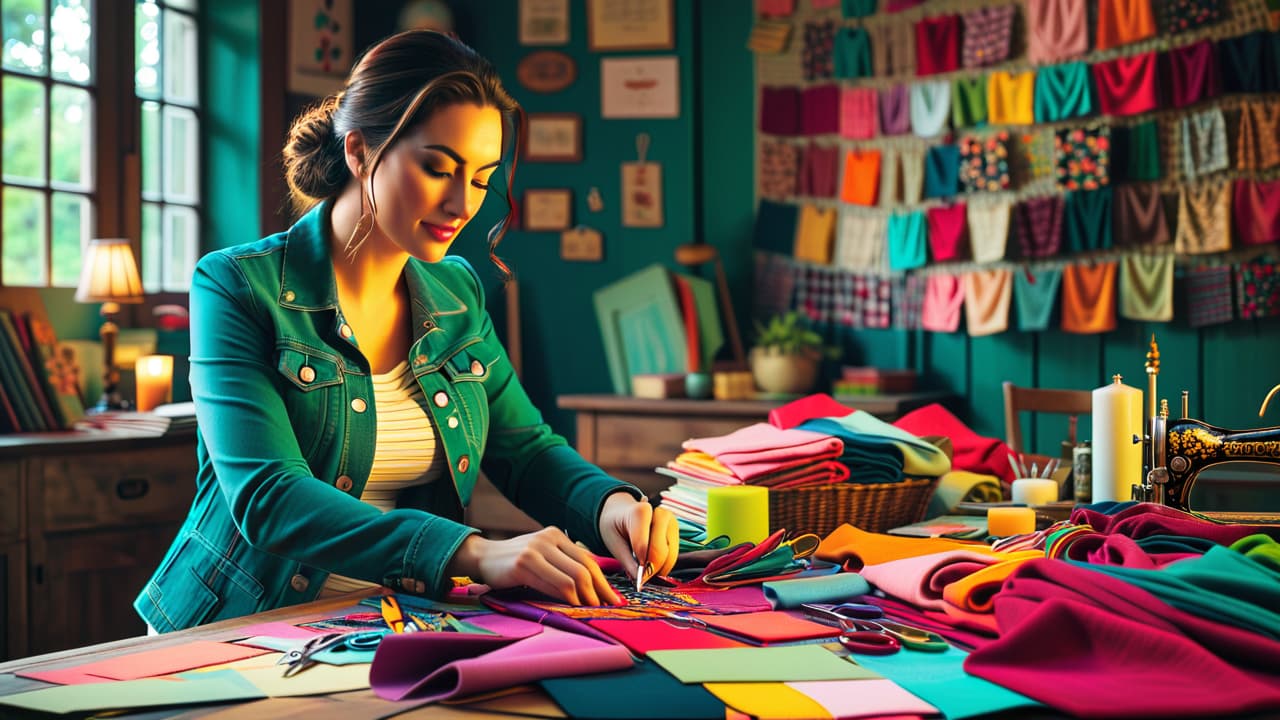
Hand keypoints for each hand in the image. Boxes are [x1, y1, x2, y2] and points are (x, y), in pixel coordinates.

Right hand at [446, 527, 621, 605]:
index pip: (588, 560)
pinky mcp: (523, 564)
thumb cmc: (515, 562)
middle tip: (606, 609)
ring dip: (585, 598)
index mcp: (556, 535)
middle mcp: (548, 539)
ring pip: (572, 577)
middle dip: (598, 592)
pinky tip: (571, 607)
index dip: (603, 582)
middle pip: (584, 569)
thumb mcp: (542, 556)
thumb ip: (563, 564)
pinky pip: (554, 584)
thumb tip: (593, 586)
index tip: (613, 599)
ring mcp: (535, 550)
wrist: (483, 557)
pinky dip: (566, 598)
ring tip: (590, 611)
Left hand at [598, 492, 678, 585]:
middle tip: (641, 580)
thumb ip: (628, 563)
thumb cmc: (615, 526)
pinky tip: (652, 565)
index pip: (644, 546)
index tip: (637, 581)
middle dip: (651, 569)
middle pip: (661, 551)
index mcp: (641, 511)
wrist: (622, 512)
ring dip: (659, 569)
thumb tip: (641, 581)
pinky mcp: (676, 531)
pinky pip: (673, 555)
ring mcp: (671, 522)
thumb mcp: (614, 544)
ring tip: (645, 572)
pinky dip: (664, 565)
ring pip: (670, 555)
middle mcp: (661, 514)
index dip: (641, 567)